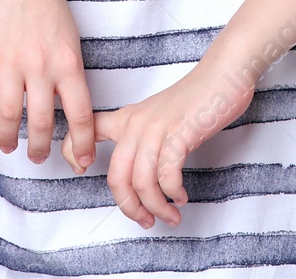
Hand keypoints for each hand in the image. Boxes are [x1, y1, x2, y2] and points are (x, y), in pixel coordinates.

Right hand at [0, 0, 94, 168]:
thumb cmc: (48, 1)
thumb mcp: (70, 38)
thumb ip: (66, 71)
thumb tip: (63, 104)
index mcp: (68, 62)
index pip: (81, 114)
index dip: (82, 143)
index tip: (82, 161)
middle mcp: (41, 65)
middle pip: (41, 122)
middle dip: (38, 148)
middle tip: (35, 158)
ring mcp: (10, 59)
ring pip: (6, 114)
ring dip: (6, 136)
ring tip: (7, 145)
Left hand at [67, 60, 255, 228]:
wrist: (223, 74)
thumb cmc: (195, 98)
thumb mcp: (158, 115)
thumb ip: (144, 138)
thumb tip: (138, 175)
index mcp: (127, 117)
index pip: (87, 130)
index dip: (73, 152)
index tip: (81, 170)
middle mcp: (136, 124)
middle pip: (117, 177)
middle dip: (129, 207)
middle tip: (145, 220)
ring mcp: (157, 129)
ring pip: (142, 182)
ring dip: (156, 207)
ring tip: (170, 215)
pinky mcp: (179, 135)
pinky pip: (167, 175)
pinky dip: (173, 193)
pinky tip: (181, 196)